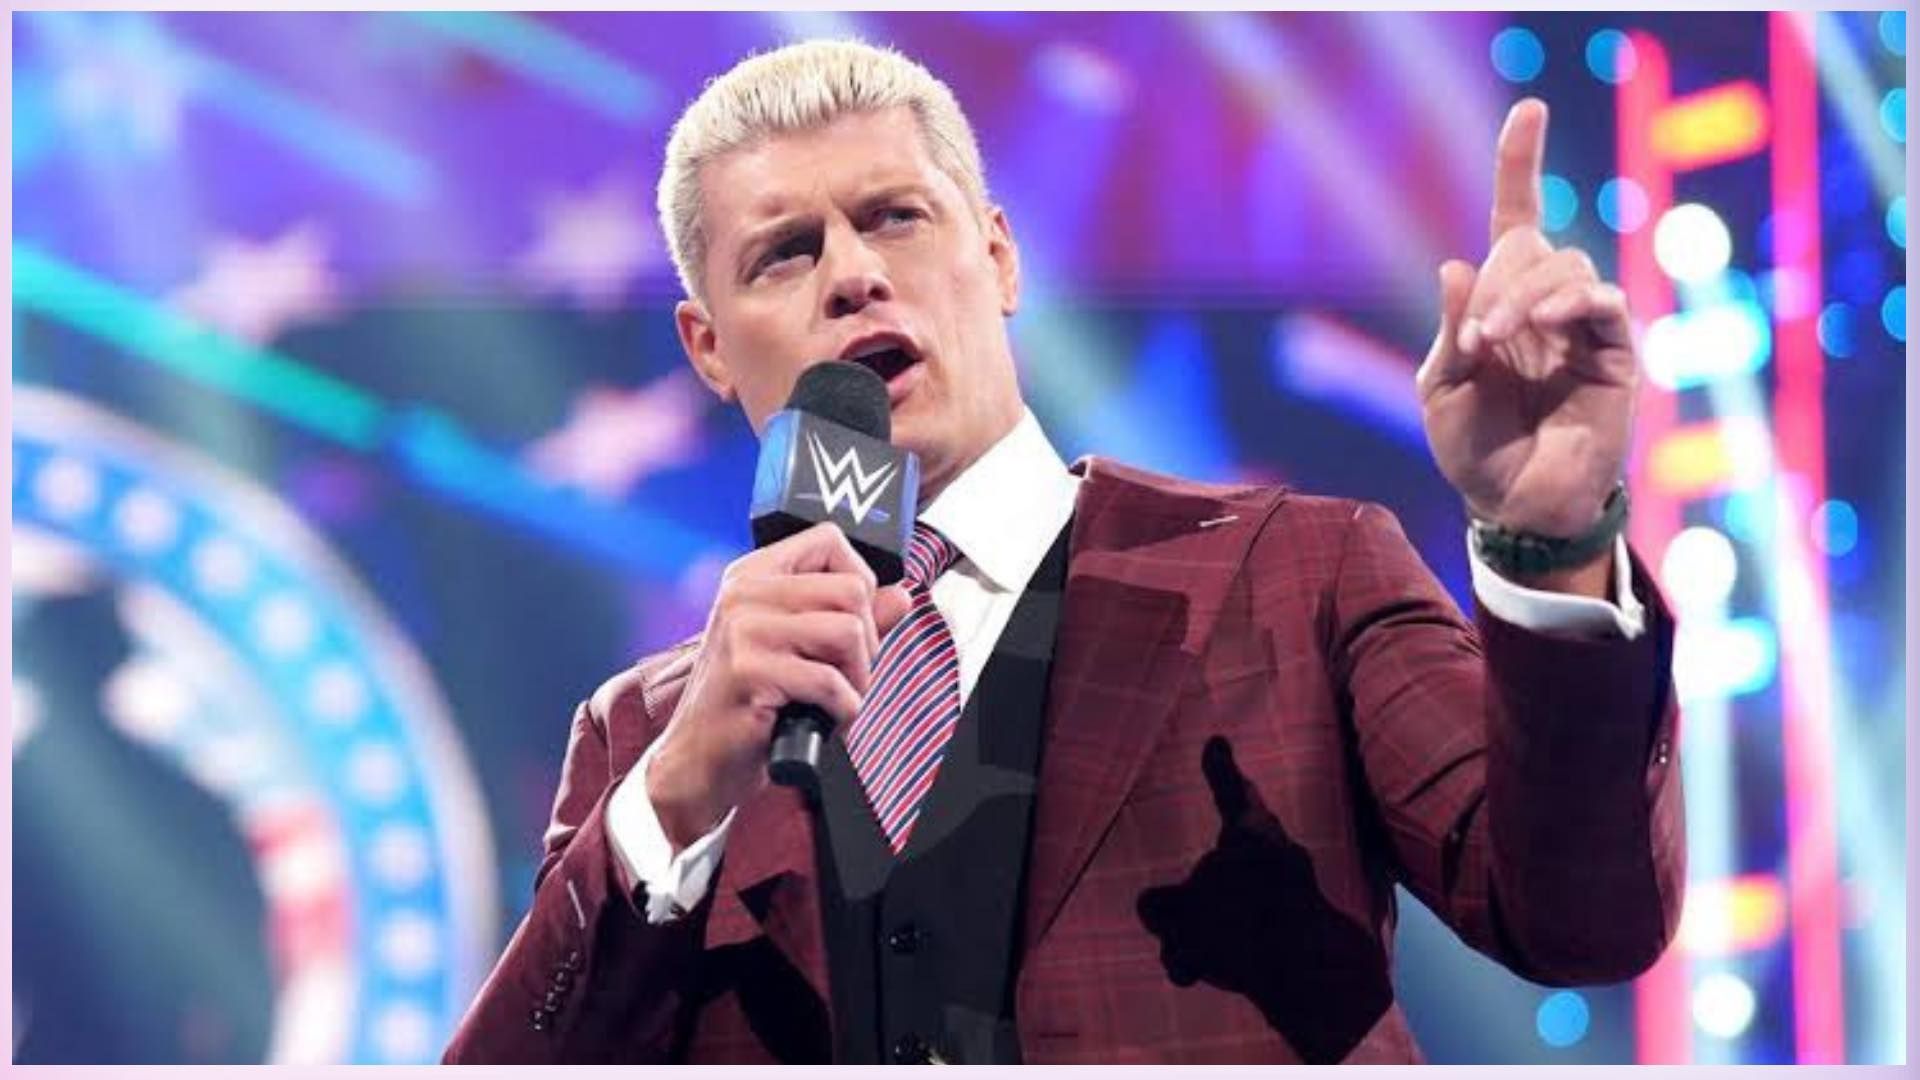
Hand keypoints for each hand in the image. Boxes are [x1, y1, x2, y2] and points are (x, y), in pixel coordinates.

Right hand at [646, 522, 911, 849]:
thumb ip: (850, 617)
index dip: (860, 580)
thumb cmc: (748, 703)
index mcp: (752, 576)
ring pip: (848, 631)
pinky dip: (844, 710)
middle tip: (848, 675)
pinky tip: (825, 721)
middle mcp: (743, 594)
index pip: (828, 540)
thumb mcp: (800, 649)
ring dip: (859, 678)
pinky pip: (830, 681)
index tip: (852, 622)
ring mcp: (742, 630)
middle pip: (851, 589)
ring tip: (836, 699)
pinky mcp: (748, 672)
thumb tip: (901, 594)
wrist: (698, 760)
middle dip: (868, 641)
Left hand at [1417, 98, 1639, 538]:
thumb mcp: (1442, 388)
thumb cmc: (1473, 451)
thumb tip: (1456, 262)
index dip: (1521, 164)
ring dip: (1523, 296)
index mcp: (1501, 304)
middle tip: (1477, 338)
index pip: (1516, 219)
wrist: (1513, 508)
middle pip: (1534, 247)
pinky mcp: (1616, 353)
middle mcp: (1545, 307)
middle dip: (1498, 282)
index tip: (1528, 108)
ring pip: (1566, 268)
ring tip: (1495, 343)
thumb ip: (1452, 328)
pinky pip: (1602, 302)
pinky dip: (1568, 302)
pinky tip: (1540, 324)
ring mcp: (1584, 328)